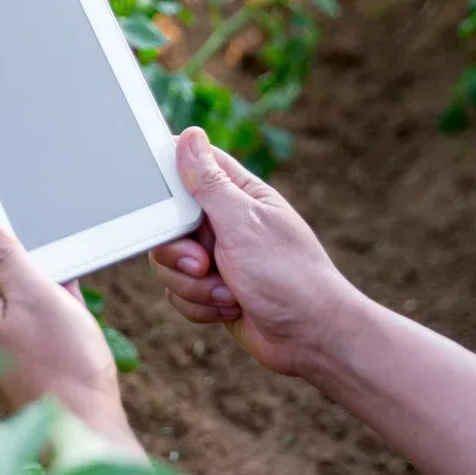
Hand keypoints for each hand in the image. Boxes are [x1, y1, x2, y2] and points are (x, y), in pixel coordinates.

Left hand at [0, 204, 136, 447]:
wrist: (84, 432)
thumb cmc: (64, 368)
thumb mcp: (37, 297)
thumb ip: (3, 257)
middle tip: (26, 211)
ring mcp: (1, 339)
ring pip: (6, 284)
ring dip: (26, 262)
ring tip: (51, 246)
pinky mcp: (23, 353)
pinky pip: (26, 308)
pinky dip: (43, 290)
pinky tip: (66, 288)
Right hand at [149, 127, 365, 377]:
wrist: (312, 339)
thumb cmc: (289, 276)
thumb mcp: (243, 223)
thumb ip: (209, 182)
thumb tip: (189, 135)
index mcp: (236, 195)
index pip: (190, 166)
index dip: (168, 180)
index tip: (163, 203)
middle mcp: (223, 223)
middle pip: (167, 223)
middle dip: (178, 252)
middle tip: (203, 263)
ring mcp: (216, 257)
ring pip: (168, 262)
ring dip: (193, 285)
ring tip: (228, 293)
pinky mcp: (210, 289)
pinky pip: (177, 292)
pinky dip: (199, 304)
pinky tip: (229, 308)